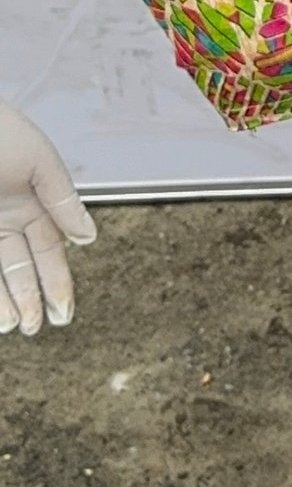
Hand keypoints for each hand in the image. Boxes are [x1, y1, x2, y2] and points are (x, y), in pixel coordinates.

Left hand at [0, 102, 95, 336]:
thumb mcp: (38, 160)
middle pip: (20, 266)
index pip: (48, 249)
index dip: (57, 281)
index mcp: (29, 199)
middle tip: (37, 327)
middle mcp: (3, 218)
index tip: (63, 310)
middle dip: (30, 297)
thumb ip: (62, 198)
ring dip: (4, 301)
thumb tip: (88, 236)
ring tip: (14, 327)